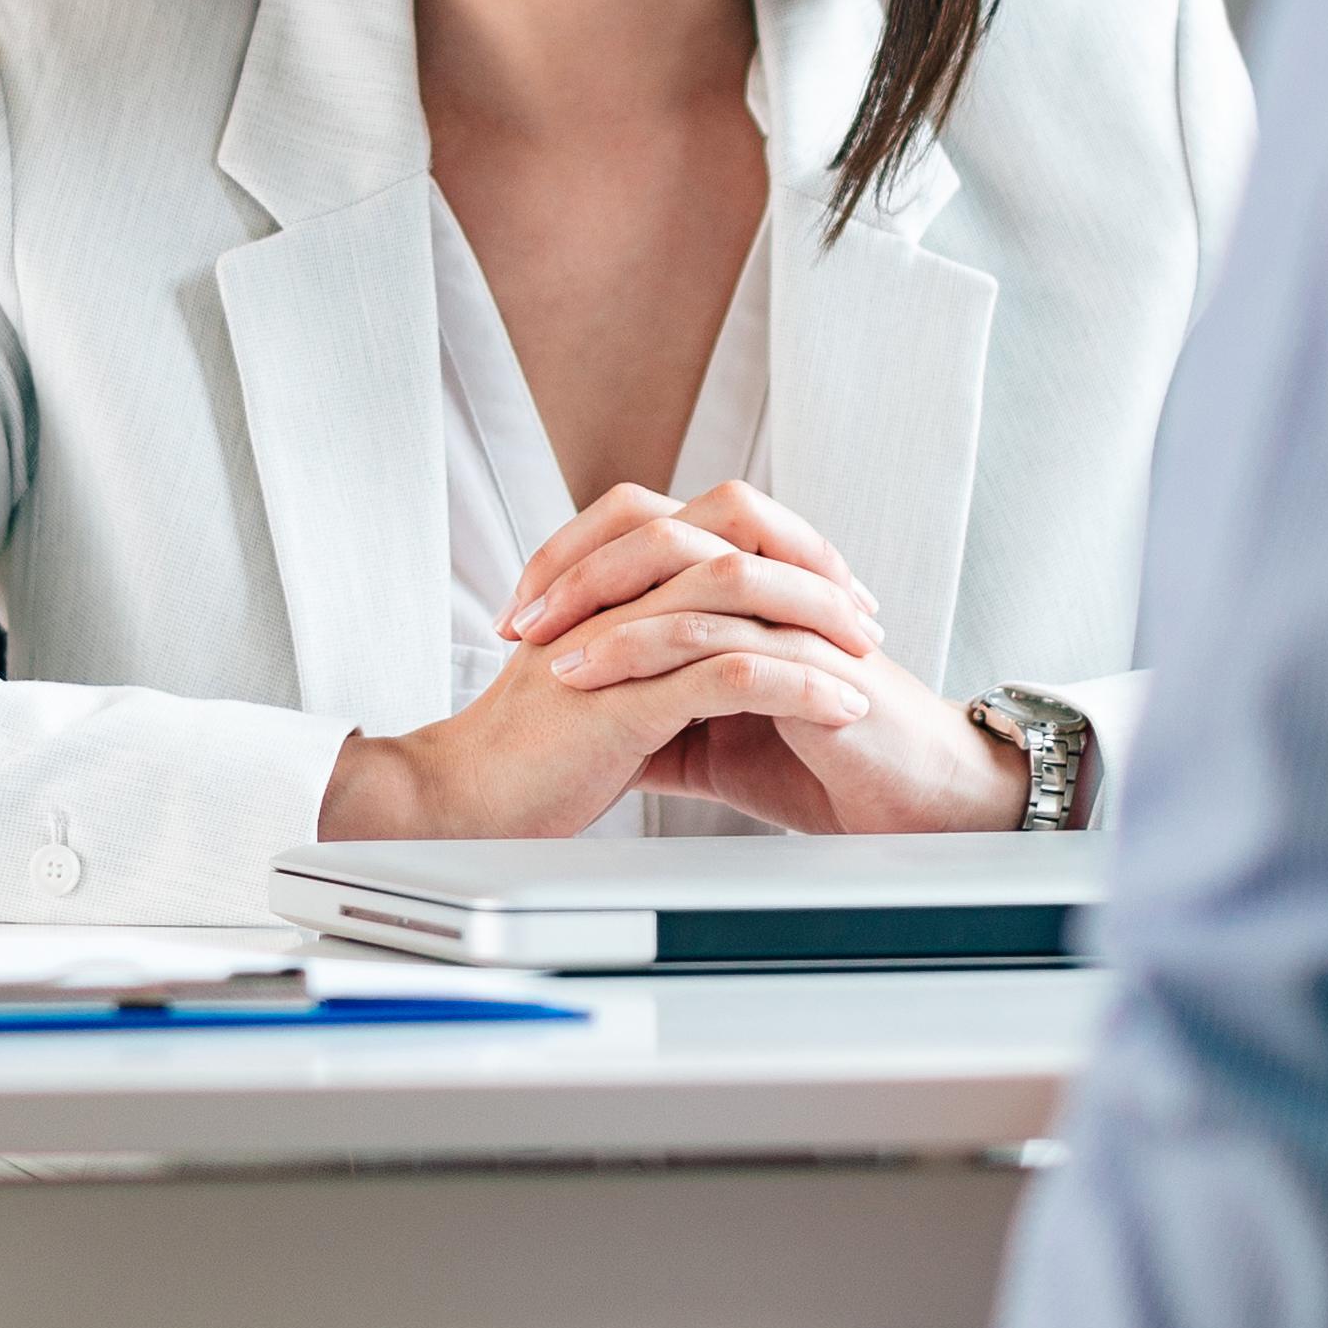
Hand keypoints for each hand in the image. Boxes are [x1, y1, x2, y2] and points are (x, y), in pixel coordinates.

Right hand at [316, 497, 883, 841]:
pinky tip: (838, 705)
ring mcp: (618, 638)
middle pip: (730, 531)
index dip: (777, 546)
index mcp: (608, 584)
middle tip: (861, 608)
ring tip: (866, 653)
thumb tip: (704, 656)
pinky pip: (730, 673)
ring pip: (737, 590)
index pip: (707, 523)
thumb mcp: (595, 683)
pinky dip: (797, 684)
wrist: (460, 804)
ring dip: (816, 618)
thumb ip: (642, 653)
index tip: (830, 587)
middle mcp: (613, 593)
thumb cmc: (524, 757)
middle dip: (810, 563)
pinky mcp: (625, 697)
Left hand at [510, 480, 1031, 838]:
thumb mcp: (713, 740)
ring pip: (687, 564)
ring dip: (603, 599)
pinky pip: (719, 631)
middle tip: (519, 614)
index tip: (520, 611)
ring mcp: (791, 610)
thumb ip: (655, 715)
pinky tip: (598, 675)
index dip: (574, 559)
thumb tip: (579, 725)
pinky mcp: (810, 655)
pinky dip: (647, 648)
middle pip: (656, 522)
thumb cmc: (821, 765)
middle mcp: (765, 580)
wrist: (908, 805)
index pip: (644, 532)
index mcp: (741, 586)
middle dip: (575, 561)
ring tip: (543, 647)